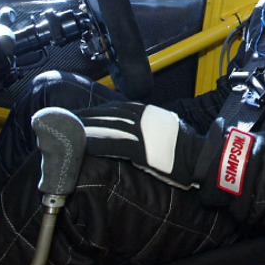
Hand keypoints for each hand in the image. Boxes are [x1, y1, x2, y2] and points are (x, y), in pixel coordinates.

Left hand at [76, 101, 203, 189]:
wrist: (199, 156)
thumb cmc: (183, 145)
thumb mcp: (163, 125)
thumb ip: (145, 123)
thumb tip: (128, 125)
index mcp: (146, 111)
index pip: (113, 108)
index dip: (94, 112)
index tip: (79, 114)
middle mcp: (141, 117)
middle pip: (105, 114)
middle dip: (84, 117)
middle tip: (64, 120)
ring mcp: (141, 131)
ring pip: (106, 126)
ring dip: (85, 128)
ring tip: (68, 130)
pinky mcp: (141, 147)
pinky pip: (113, 143)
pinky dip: (97, 143)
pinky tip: (84, 144)